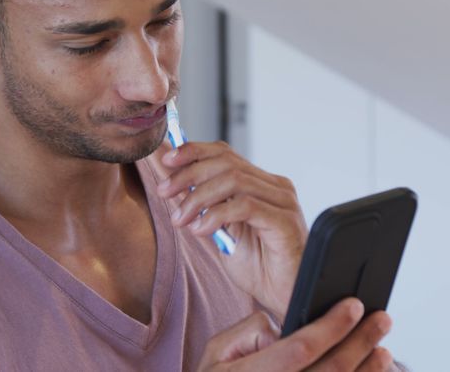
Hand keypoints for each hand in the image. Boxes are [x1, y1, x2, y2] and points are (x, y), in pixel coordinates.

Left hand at [158, 140, 306, 318]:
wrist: (284, 297)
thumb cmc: (259, 268)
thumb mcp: (222, 232)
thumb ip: (205, 208)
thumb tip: (173, 185)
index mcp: (262, 184)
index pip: (226, 154)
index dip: (194, 152)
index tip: (167, 161)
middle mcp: (275, 187)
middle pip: (226, 162)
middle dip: (188, 174)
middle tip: (164, 191)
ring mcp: (283, 202)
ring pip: (233, 180)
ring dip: (198, 197)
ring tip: (180, 219)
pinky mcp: (285, 221)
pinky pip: (245, 206)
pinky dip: (217, 215)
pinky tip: (202, 230)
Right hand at [197, 298, 394, 370]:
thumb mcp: (216, 352)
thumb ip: (249, 332)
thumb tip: (287, 327)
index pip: (300, 348)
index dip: (331, 326)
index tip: (354, 305)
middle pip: (330, 371)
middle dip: (360, 342)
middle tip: (381, 320)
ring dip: (367, 371)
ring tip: (382, 350)